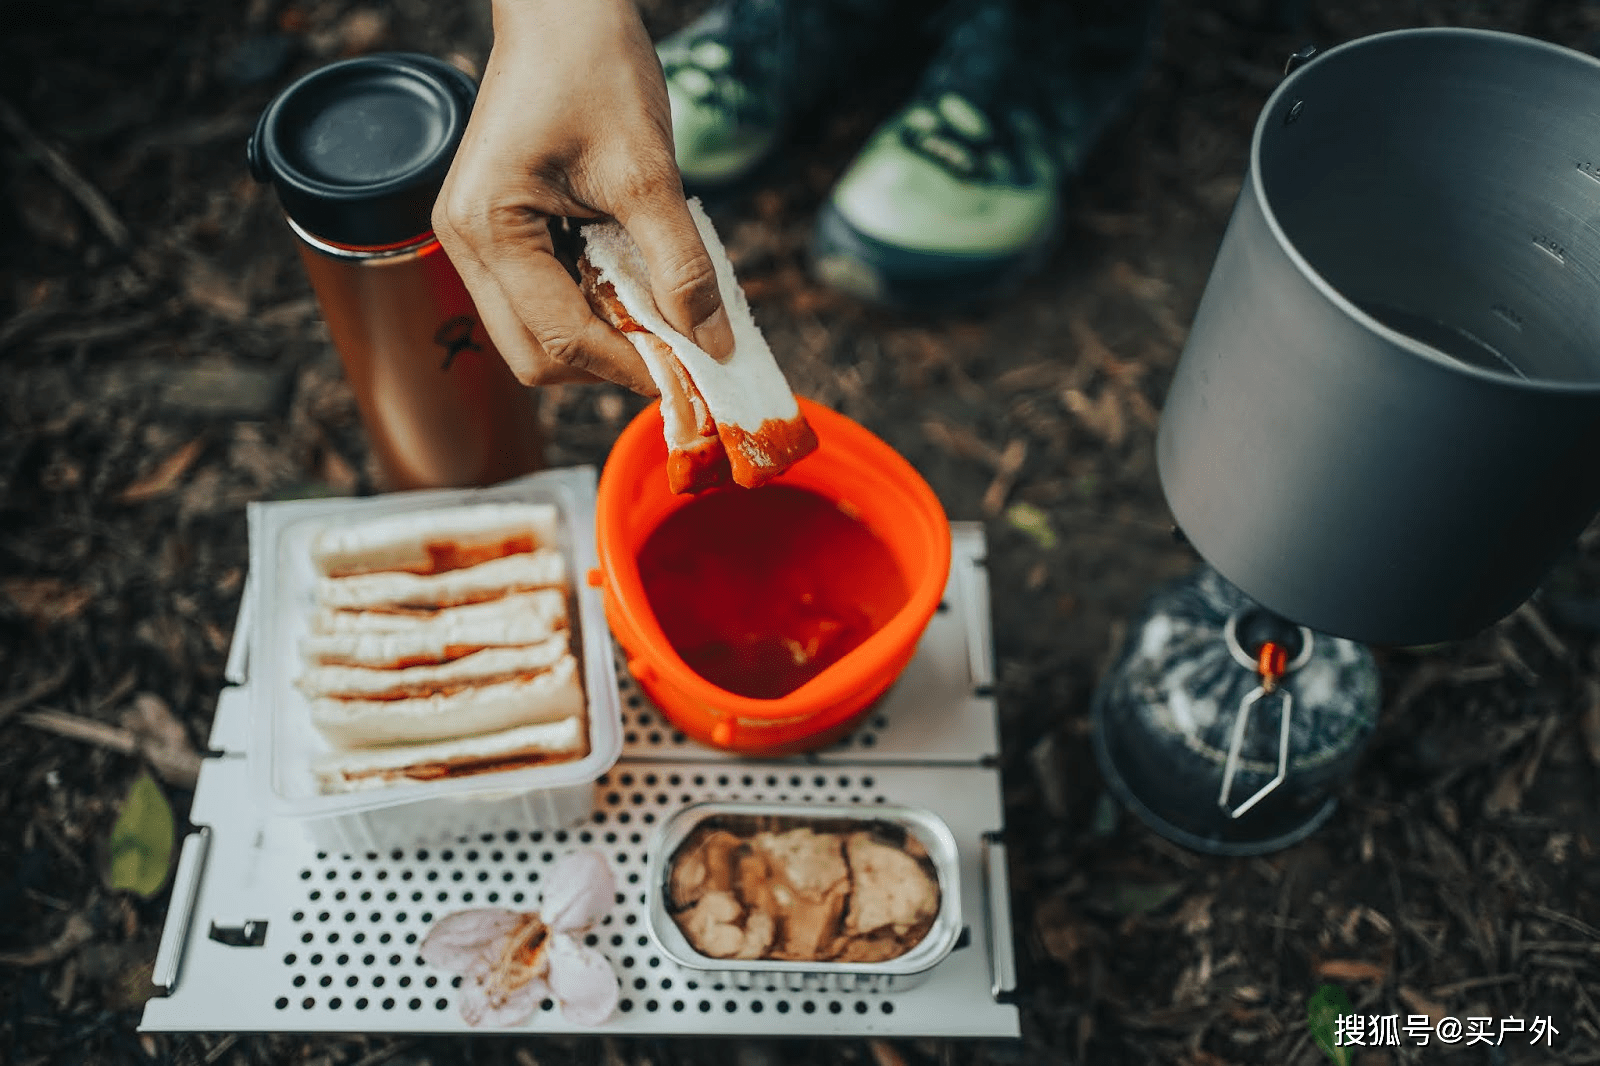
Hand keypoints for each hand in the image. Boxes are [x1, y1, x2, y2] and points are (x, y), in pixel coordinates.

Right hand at [434, 0, 735, 394]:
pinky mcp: (497, 232)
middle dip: (609, 363)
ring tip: (662, 314)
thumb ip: (680, 264)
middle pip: (536, 356)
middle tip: (680, 353)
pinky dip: (592, 307)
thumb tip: (712, 343)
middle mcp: (465, 243)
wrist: (564, 9)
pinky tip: (635, 285)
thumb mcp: (648, 171)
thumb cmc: (596, 68)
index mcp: (489, 227)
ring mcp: (476, 240)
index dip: (631, 366)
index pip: (560, 338)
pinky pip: (542, 299)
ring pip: (537, 336)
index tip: (694, 377)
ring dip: (602, 338)